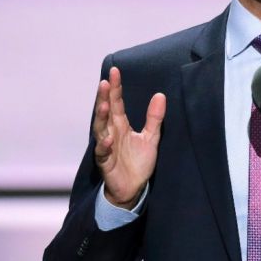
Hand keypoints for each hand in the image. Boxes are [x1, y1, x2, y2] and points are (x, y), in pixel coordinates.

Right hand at [92, 66, 165, 209]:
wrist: (133, 188)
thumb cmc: (138, 162)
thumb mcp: (151, 137)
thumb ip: (154, 118)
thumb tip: (160, 95)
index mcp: (121, 125)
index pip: (117, 102)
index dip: (115, 88)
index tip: (114, 72)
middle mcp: (111, 133)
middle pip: (105, 112)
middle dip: (104, 97)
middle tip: (104, 82)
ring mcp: (106, 147)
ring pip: (100, 129)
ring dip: (101, 117)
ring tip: (103, 105)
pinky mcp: (105, 162)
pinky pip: (102, 153)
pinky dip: (104, 146)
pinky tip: (107, 139)